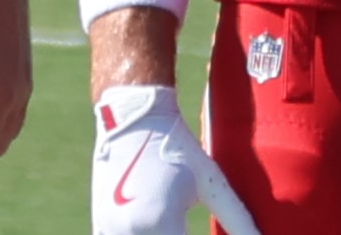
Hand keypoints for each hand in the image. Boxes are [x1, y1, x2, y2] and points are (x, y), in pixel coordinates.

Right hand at [92, 85, 262, 234]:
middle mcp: (129, 232)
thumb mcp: (211, 183)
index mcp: (160, 223)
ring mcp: (109, 230)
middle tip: (191, 229)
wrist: (132, 117)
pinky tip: (163, 229)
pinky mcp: (101, 227)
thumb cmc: (177, 147)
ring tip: (179, 227)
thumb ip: (239, 220)